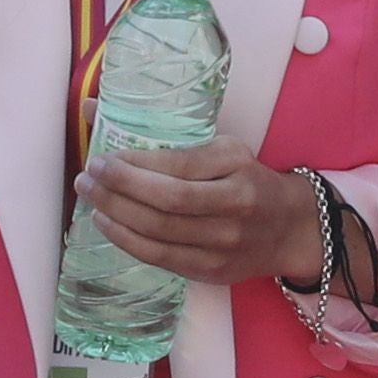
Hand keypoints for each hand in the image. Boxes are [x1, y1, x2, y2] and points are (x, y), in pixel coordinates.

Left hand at [81, 137, 347, 292]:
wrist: (289, 228)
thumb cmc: (246, 179)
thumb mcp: (221, 147)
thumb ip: (164, 133)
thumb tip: (89, 108)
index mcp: (236, 164)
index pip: (178, 166)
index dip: (134, 165)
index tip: (102, 157)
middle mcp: (234, 204)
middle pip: (166, 201)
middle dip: (118, 188)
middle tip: (88, 176)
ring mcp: (224, 242)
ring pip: (159, 232)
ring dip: (115, 215)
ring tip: (90, 197)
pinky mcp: (211, 269)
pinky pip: (160, 257)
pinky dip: (127, 241)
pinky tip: (107, 224)